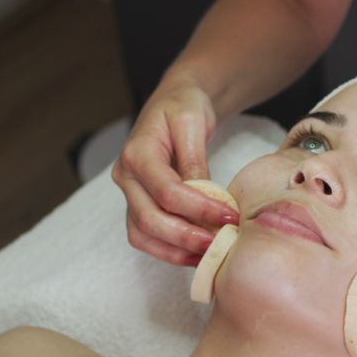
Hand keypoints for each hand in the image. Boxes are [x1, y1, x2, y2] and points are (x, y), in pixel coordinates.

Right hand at [112, 80, 238, 265]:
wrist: (173, 102)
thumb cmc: (183, 106)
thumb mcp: (192, 122)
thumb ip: (194, 160)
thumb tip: (205, 196)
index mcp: (137, 152)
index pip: (167, 191)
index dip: (199, 208)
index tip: (230, 215)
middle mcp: (126, 176)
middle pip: (149, 219)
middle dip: (187, 237)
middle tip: (220, 243)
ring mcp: (129, 193)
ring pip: (143, 235)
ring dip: (175, 250)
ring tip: (209, 254)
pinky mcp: (138, 205)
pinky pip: (146, 237)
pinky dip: (169, 251)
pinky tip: (196, 254)